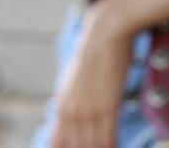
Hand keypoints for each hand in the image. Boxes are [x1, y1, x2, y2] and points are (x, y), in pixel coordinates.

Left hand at [49, 3, 132, 147]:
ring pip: (91, 147)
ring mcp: (88, 111)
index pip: (56, 143)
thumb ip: (73, 98)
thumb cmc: (95, 51)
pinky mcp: (108, 107)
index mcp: (61, 107)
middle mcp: (71, 113)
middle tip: (96, 147)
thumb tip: (75, 111)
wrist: (105, 32)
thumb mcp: (75, 78)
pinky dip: (112, 146)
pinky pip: (108, 139)